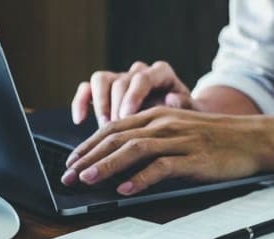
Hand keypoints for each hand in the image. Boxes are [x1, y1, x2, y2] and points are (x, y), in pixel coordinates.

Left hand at [61, 107, 273, 194]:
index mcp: (156, 115)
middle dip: (88, 157)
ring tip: (88, 180)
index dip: (87, 145)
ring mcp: (179, 140)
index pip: (112, 128)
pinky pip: (163, 167)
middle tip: (68, 176)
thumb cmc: (214, 139)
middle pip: (117, 138)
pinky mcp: (195, 159)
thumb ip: (149, 140)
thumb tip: (116, 163)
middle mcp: (164, 124)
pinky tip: (126, 189)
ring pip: (134, 150)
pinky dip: (142, 178)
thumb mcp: (177, 132)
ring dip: (107, 165)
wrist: (254, 138)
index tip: (69, 162)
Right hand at [72, 61, 195, 125]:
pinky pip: (86, 89)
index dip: (133, 96)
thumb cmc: (187, 119)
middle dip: (115, 105)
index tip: (127, 117)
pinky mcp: (104, 91)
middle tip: (115, 129)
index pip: (143, 77)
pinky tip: (79, 120)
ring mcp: (120, 81)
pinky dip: (81, 102)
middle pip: (120, 80)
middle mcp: (138, 73)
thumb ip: (186, 106)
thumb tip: (172, 99)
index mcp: (160, 74)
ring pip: (100, 79)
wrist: (178, 124)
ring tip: (103, 127)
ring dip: (99, 104)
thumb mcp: (194, 114)